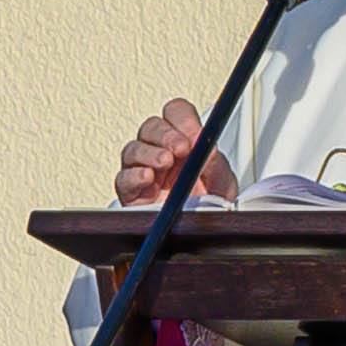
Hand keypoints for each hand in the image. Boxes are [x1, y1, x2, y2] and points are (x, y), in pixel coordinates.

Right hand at [116, 100, 238, 209]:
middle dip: (166, 134)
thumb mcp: (222, 181)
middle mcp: (160, 151)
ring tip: (165, 162)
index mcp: (183, 140)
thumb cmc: (209, 205)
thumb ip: (215, 163)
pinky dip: (134, 175)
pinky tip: (148, 177)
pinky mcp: (131, 192)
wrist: (201, 232)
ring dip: (150, 152)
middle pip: (151, 126)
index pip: (175, 113)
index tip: (195, 133)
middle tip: (181, 148)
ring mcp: (142, 170)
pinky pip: (123, 178)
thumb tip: (208, 149)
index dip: (183, 119)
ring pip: (133, 148)